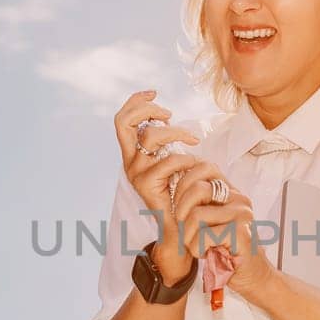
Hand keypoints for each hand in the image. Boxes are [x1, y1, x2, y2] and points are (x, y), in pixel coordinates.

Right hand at [113, 89, 200, 276]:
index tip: (154, 93)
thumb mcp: (174, 160)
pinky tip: (196, 164)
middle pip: (124, 121)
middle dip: (148, 109)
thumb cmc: (184, 191)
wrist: (182, 226)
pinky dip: (186, 157)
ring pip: (152, 135)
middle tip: (169, 114)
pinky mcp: (145, 184)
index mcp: (133, 154)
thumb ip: (166, 142)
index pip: (123, 120)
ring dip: (177, 132)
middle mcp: (129, 161)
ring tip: (194, 141)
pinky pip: (168, 159)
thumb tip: (166, 116)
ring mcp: (135, 172)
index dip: (135, 101)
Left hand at [168, 161, 276, 298]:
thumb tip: (172, 183)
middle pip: (196, 189)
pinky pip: (202, 237)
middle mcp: (239, 197)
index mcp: (231, 190)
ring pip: (195, 215)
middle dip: (181, 212)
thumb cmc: (226, 249)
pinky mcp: (240, 233)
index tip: (179, 208)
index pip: (203, 167)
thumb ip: (199, 202)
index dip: (182, 185)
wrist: (251, 276)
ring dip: (189, 237)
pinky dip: (198, 250)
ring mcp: (242, 214)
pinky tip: (209, 255)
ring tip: (200, 246)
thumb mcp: (210, 220)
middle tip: (185, 230)